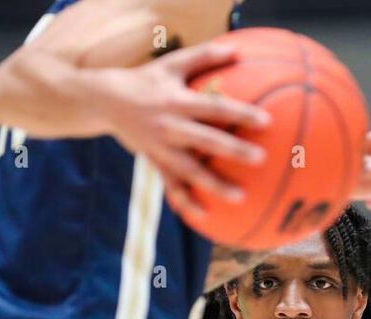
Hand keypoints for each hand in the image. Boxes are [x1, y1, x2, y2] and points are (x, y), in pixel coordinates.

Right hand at [100, 42, 270, 213]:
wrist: (105, 100)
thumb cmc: (146, 79)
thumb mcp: (172, 63)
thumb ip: (204, 56)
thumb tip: (237, 49)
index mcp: (178, 101)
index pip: (214, 107)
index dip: (240, 113)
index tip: (266, 122)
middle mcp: (170, 126)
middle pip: (206, 141)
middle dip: (233, 151)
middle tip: (261, 159)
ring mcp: (161, 148)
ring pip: (190, 171)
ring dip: (214, 185)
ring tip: (241, 198)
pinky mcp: (155, 163)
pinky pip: (172, 187)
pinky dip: (186, 202)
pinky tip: (205, 216)